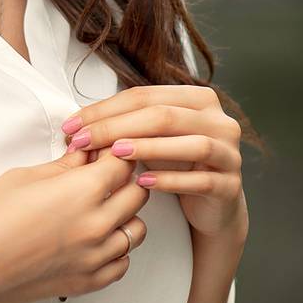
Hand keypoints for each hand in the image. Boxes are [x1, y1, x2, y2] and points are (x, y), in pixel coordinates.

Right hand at [0, 147, 151, 302]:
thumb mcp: (24, 177)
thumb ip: (64, 166)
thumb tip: (83, 157)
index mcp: (82, 191)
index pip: (124, 164)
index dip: (116, 152)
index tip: (105, 150)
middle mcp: (96, 225)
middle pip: (138, 193)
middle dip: (125, 179)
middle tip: (104, 174)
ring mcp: (95, 256)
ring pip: (137, 230)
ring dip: (125, 215)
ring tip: (102, 208)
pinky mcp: (88, 281)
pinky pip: (122, 262)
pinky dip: (116, 249)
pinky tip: (97, 239)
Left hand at [62, 85, 247, 241]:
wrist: (213, 206)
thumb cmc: (177, 165)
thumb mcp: (153, 138)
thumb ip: (126, 124)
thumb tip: (77, 124)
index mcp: (199, 99)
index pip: (145, 96)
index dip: (105, 109)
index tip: (73, 126)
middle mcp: (220, 121)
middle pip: (165, 116)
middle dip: (118, 127)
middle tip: (84, 141)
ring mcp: (230, 153)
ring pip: (191, 144)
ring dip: (148, 148)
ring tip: (115, 155)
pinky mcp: (230, 185)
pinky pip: (201, 180)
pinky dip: (170, 180)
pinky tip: (142, 182)